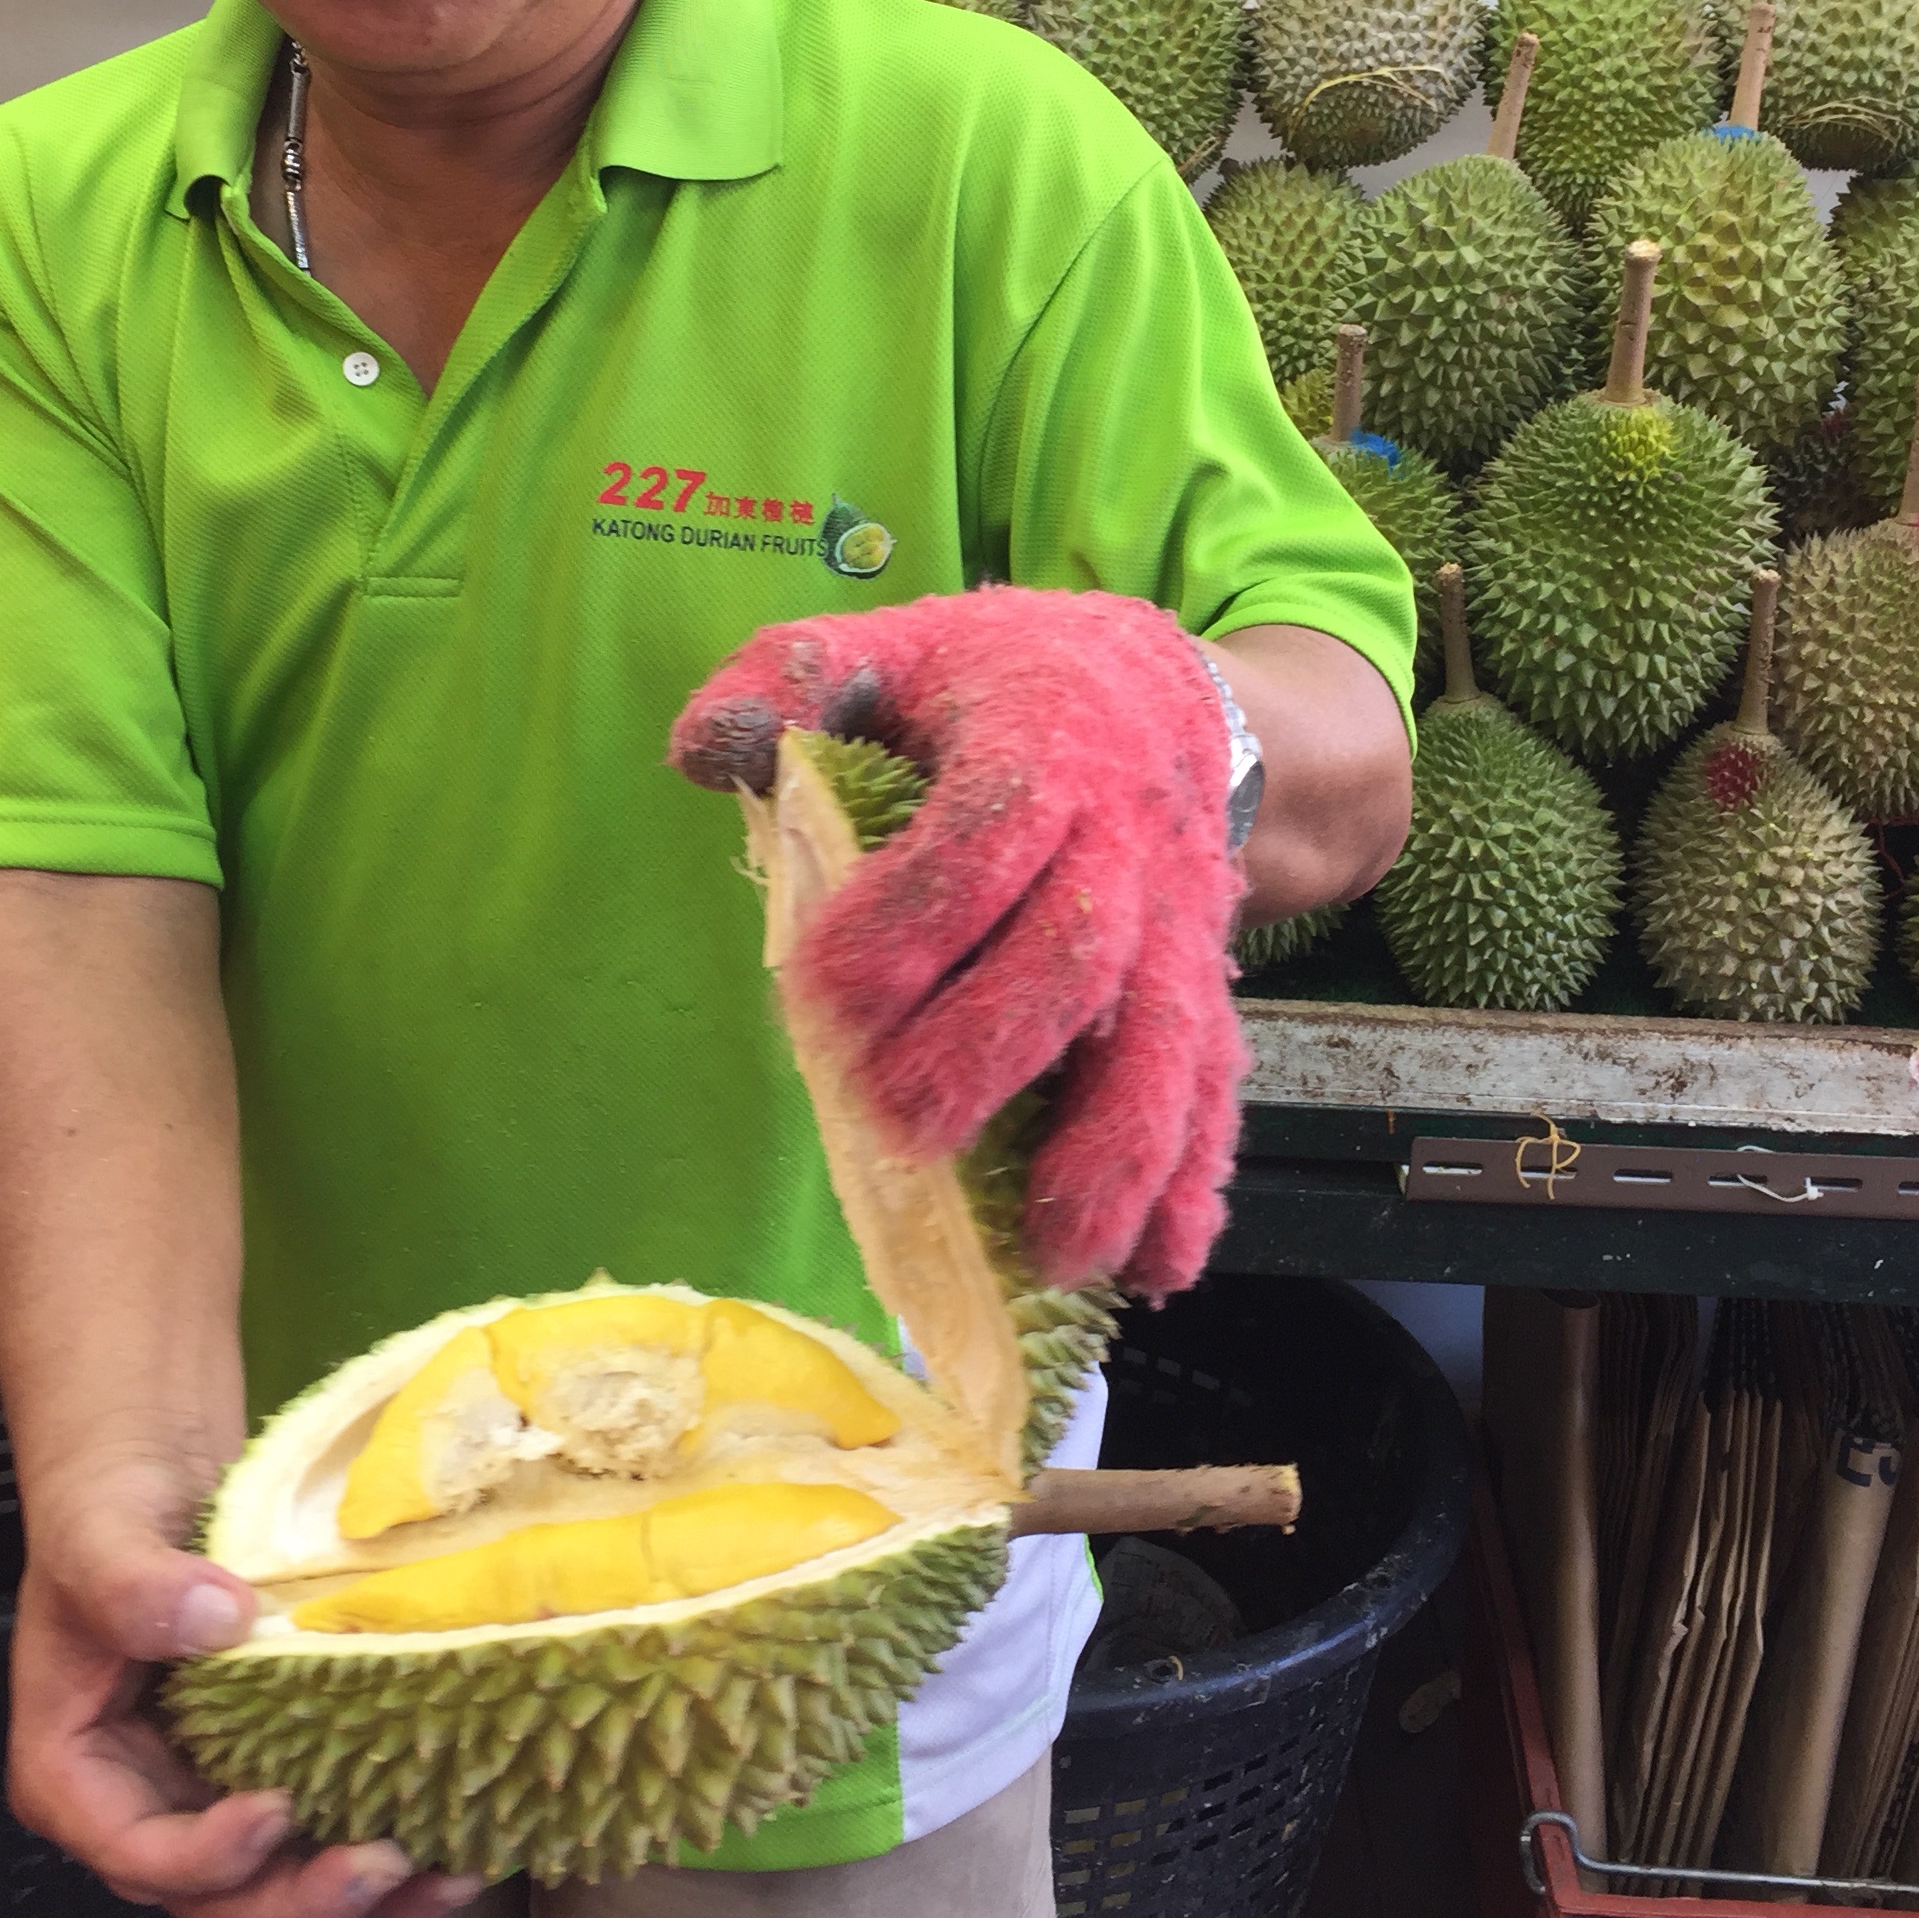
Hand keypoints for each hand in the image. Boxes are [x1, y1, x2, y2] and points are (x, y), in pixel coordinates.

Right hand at [8, 1469, 482, 1917]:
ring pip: (280, 1882)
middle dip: (297, 1899)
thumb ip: (134, 1586)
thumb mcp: (99, 1538)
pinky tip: (459, 1845)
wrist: (153, 1468)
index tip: (276, 1808)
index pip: (136, 1854)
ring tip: (442, 1880)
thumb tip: (216, 1617)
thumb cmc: (108, 1506)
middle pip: (215, 1898)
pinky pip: (326, 1826)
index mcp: (78, 1775)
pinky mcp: (279, 1762)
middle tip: (380, 1865)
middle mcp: (146, 1802)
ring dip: (361, 1897)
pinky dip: (388, 1847)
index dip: (204, 1857)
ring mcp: (214, 1791)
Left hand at [669, 587, 1248, 1294]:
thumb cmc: (1009, 683)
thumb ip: (799, 677)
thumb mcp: (906, 645)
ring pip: (1167, 1045)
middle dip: (993, 1050)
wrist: (1172, 696)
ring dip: (1117, 1155)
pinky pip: (1211, 1093)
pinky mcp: (1203, 994)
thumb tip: (706, 747)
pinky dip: (1191, 1187)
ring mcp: (1177, 929)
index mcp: (1045, 742)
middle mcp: (1127, 843)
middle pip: (1078, 954)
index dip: (914, 912)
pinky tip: (1154, 1272)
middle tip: (902, 1128)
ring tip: (1055, 1253)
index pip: (991, 827)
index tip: (823, 990)